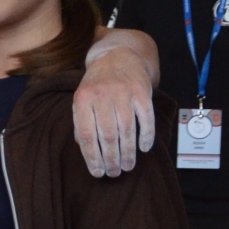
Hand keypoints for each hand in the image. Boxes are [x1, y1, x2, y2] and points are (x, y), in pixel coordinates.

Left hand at [74, 37, 157, 177]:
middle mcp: (102, 95)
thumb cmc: (96, 85)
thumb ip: (81, 123)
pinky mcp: (142, 91)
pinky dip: (146, 136)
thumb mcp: (82, 100)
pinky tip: (144, 149)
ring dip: (128, 153)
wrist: (117, 56)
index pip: (87, 136)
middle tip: (114, 173)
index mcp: (83, 100)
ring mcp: (123, 93)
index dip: (92, 158)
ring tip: (127, 166)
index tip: (97, 173)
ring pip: (126, 130)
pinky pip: (146, 118)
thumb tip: (86, 150)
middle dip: (111, 159)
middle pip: (108, 136)